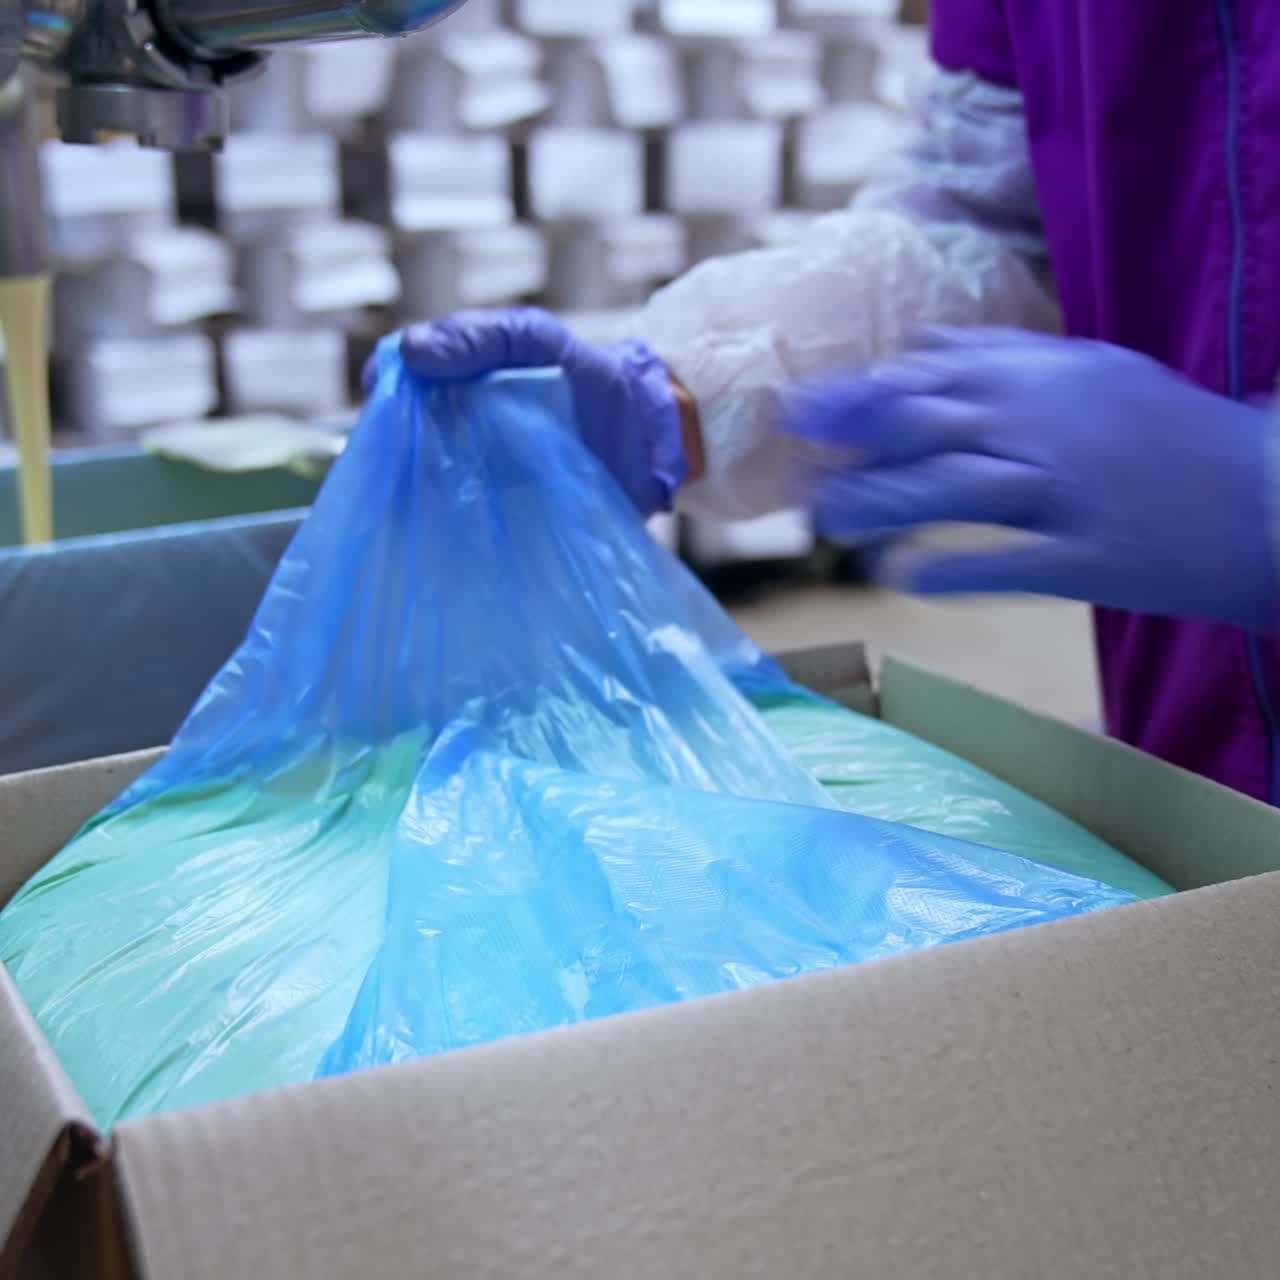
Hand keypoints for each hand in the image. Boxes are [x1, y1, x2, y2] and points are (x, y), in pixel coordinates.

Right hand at [382, 307, 690, 517]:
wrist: (651, 440)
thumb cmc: (594, 380)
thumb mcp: (537, 338)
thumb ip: (480, 337)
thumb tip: (410, 352)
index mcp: (455, 386)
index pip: (395, 387)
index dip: (381, 393)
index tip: (381, 399)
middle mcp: (456, 434)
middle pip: (399, 443)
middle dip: (390, 449)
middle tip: (397, 454)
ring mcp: (474, 480)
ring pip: (419, 489)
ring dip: (410, 493)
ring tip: (417, 493)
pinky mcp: (498, 524)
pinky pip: (456, 529)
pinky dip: (443, 530)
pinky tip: (442, 527)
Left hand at [785, 328, 1278, 628]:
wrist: (1272, 497)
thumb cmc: (1174, 438)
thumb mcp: (1096, 375)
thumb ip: (1008, 359)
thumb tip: (925, 348)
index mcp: (1051, 378)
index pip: (935, 378)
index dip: (861, 395)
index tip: (804, 409)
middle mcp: (1053, 425)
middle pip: (931, 428)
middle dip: (851, 446)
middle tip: (791, 472)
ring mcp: (1074, 492)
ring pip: (955, 492)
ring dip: (881, 507)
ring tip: (827, 524)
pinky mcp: (1096, 558)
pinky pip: (1011, 564)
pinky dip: (952, 569)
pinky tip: (900, 577)